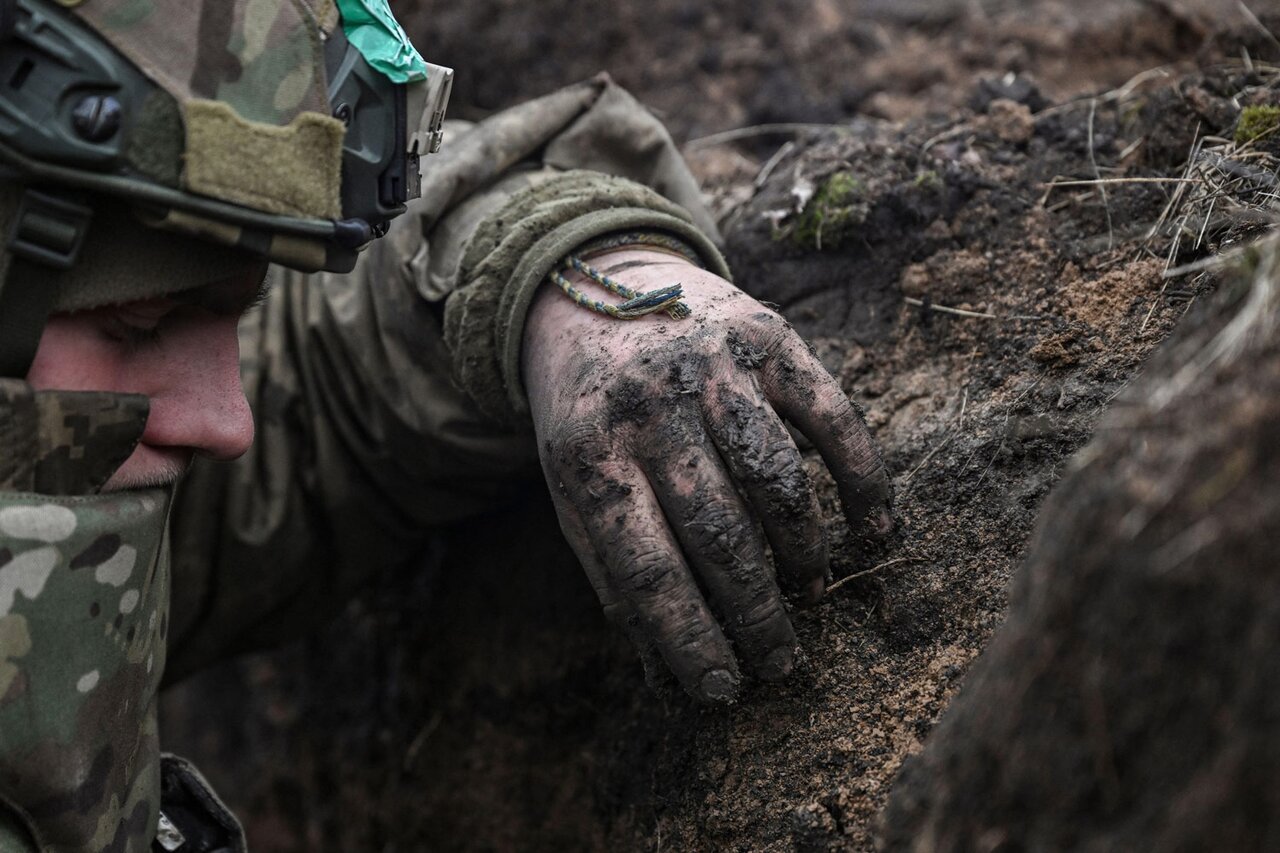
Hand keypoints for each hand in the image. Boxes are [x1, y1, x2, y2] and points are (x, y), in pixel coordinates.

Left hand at [522, 248, 891, 702]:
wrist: (591, 285)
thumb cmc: (585, 411)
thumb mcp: (570, 484)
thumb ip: (611, 566)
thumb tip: (664, 669)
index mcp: (590, 455)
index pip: (647, 570)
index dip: (689, 640)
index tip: (722, 691)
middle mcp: (651, 408)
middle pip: (721, 534)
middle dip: (757, 614)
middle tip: (782, 661)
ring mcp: (713, 367)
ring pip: (780, 482)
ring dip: (805, 553)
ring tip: (810, 592)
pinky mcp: (768, 338)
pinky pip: (833, 419)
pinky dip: (864, 483)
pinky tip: (875, 533)